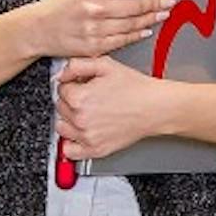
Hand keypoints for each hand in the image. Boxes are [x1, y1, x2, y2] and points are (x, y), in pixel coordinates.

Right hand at [26, 0, 173, 59]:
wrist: (37, 29)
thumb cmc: (58, 6)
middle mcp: (96, 8)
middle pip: (136, 5)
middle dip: (156, 3)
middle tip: (168, 1)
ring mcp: (96, 29)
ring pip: (132, 23)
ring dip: (151, 19)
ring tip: (162, 14)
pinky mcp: (95, 46)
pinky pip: (122, 40)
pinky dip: (136, 34)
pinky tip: (145, 30)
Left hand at [55, 55, 170, 160]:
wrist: (155, 107)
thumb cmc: (135, 87)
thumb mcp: (106, 64)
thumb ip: (77, 65)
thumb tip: (61, 74)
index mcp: (79, 98)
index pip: (61, 89)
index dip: (72, 84)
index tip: (82, 84)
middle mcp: (80, 119)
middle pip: (60, 108)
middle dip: (71, 100)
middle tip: (88, 96)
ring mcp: (87, 137)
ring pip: (62, 127)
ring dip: (69, 120)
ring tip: (86, 112)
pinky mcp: (95, 150)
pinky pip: (69, 151)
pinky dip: (71, 143)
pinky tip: (81, 132)